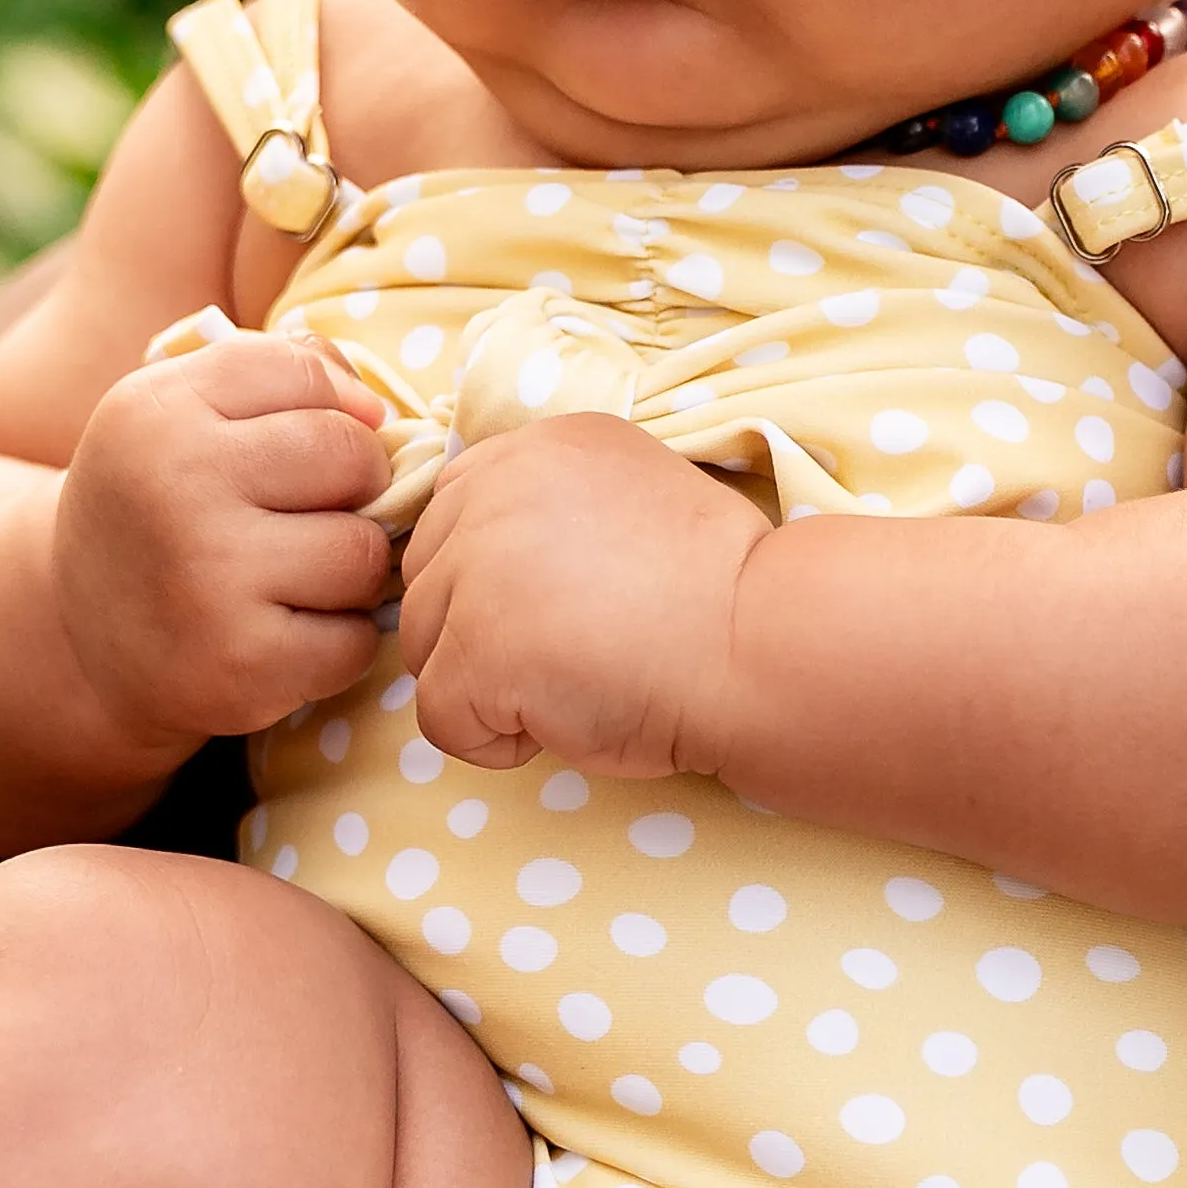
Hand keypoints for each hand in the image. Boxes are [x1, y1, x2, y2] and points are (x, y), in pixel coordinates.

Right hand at [50, 331, 392, 762]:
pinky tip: (279, 636)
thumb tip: (377, 411)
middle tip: (300, 520)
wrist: (75, 636)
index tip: (299, 449)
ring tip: (287, 580)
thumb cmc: (159, 508)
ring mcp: (208, 579)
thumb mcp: (182, 415)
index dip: (327, 409)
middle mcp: (176, 487)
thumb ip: (282, 374)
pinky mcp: (240, 663)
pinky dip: (336, 644)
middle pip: (350, 457)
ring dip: (346, 574)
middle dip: (351, 490)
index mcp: (157, 412)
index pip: (301, 371)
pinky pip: (353, 640)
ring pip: (361, 554)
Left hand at [391, 415, 759, 774]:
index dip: (494, 579)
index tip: (565, 605)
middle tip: (585, 648)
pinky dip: (497, 742)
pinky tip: (569, 715)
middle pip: (428, 583)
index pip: (453, 511)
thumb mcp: (632, 502)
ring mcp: (476, 566)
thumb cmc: (718, 592)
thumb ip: (555, 510)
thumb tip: (492, 568)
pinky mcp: (474, 647)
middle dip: (485, 633)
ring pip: (426, 651)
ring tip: (583, 679)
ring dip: (492, 686)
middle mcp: (495, 488)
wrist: (760, 646)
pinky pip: (441, 719)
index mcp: (540, 446)